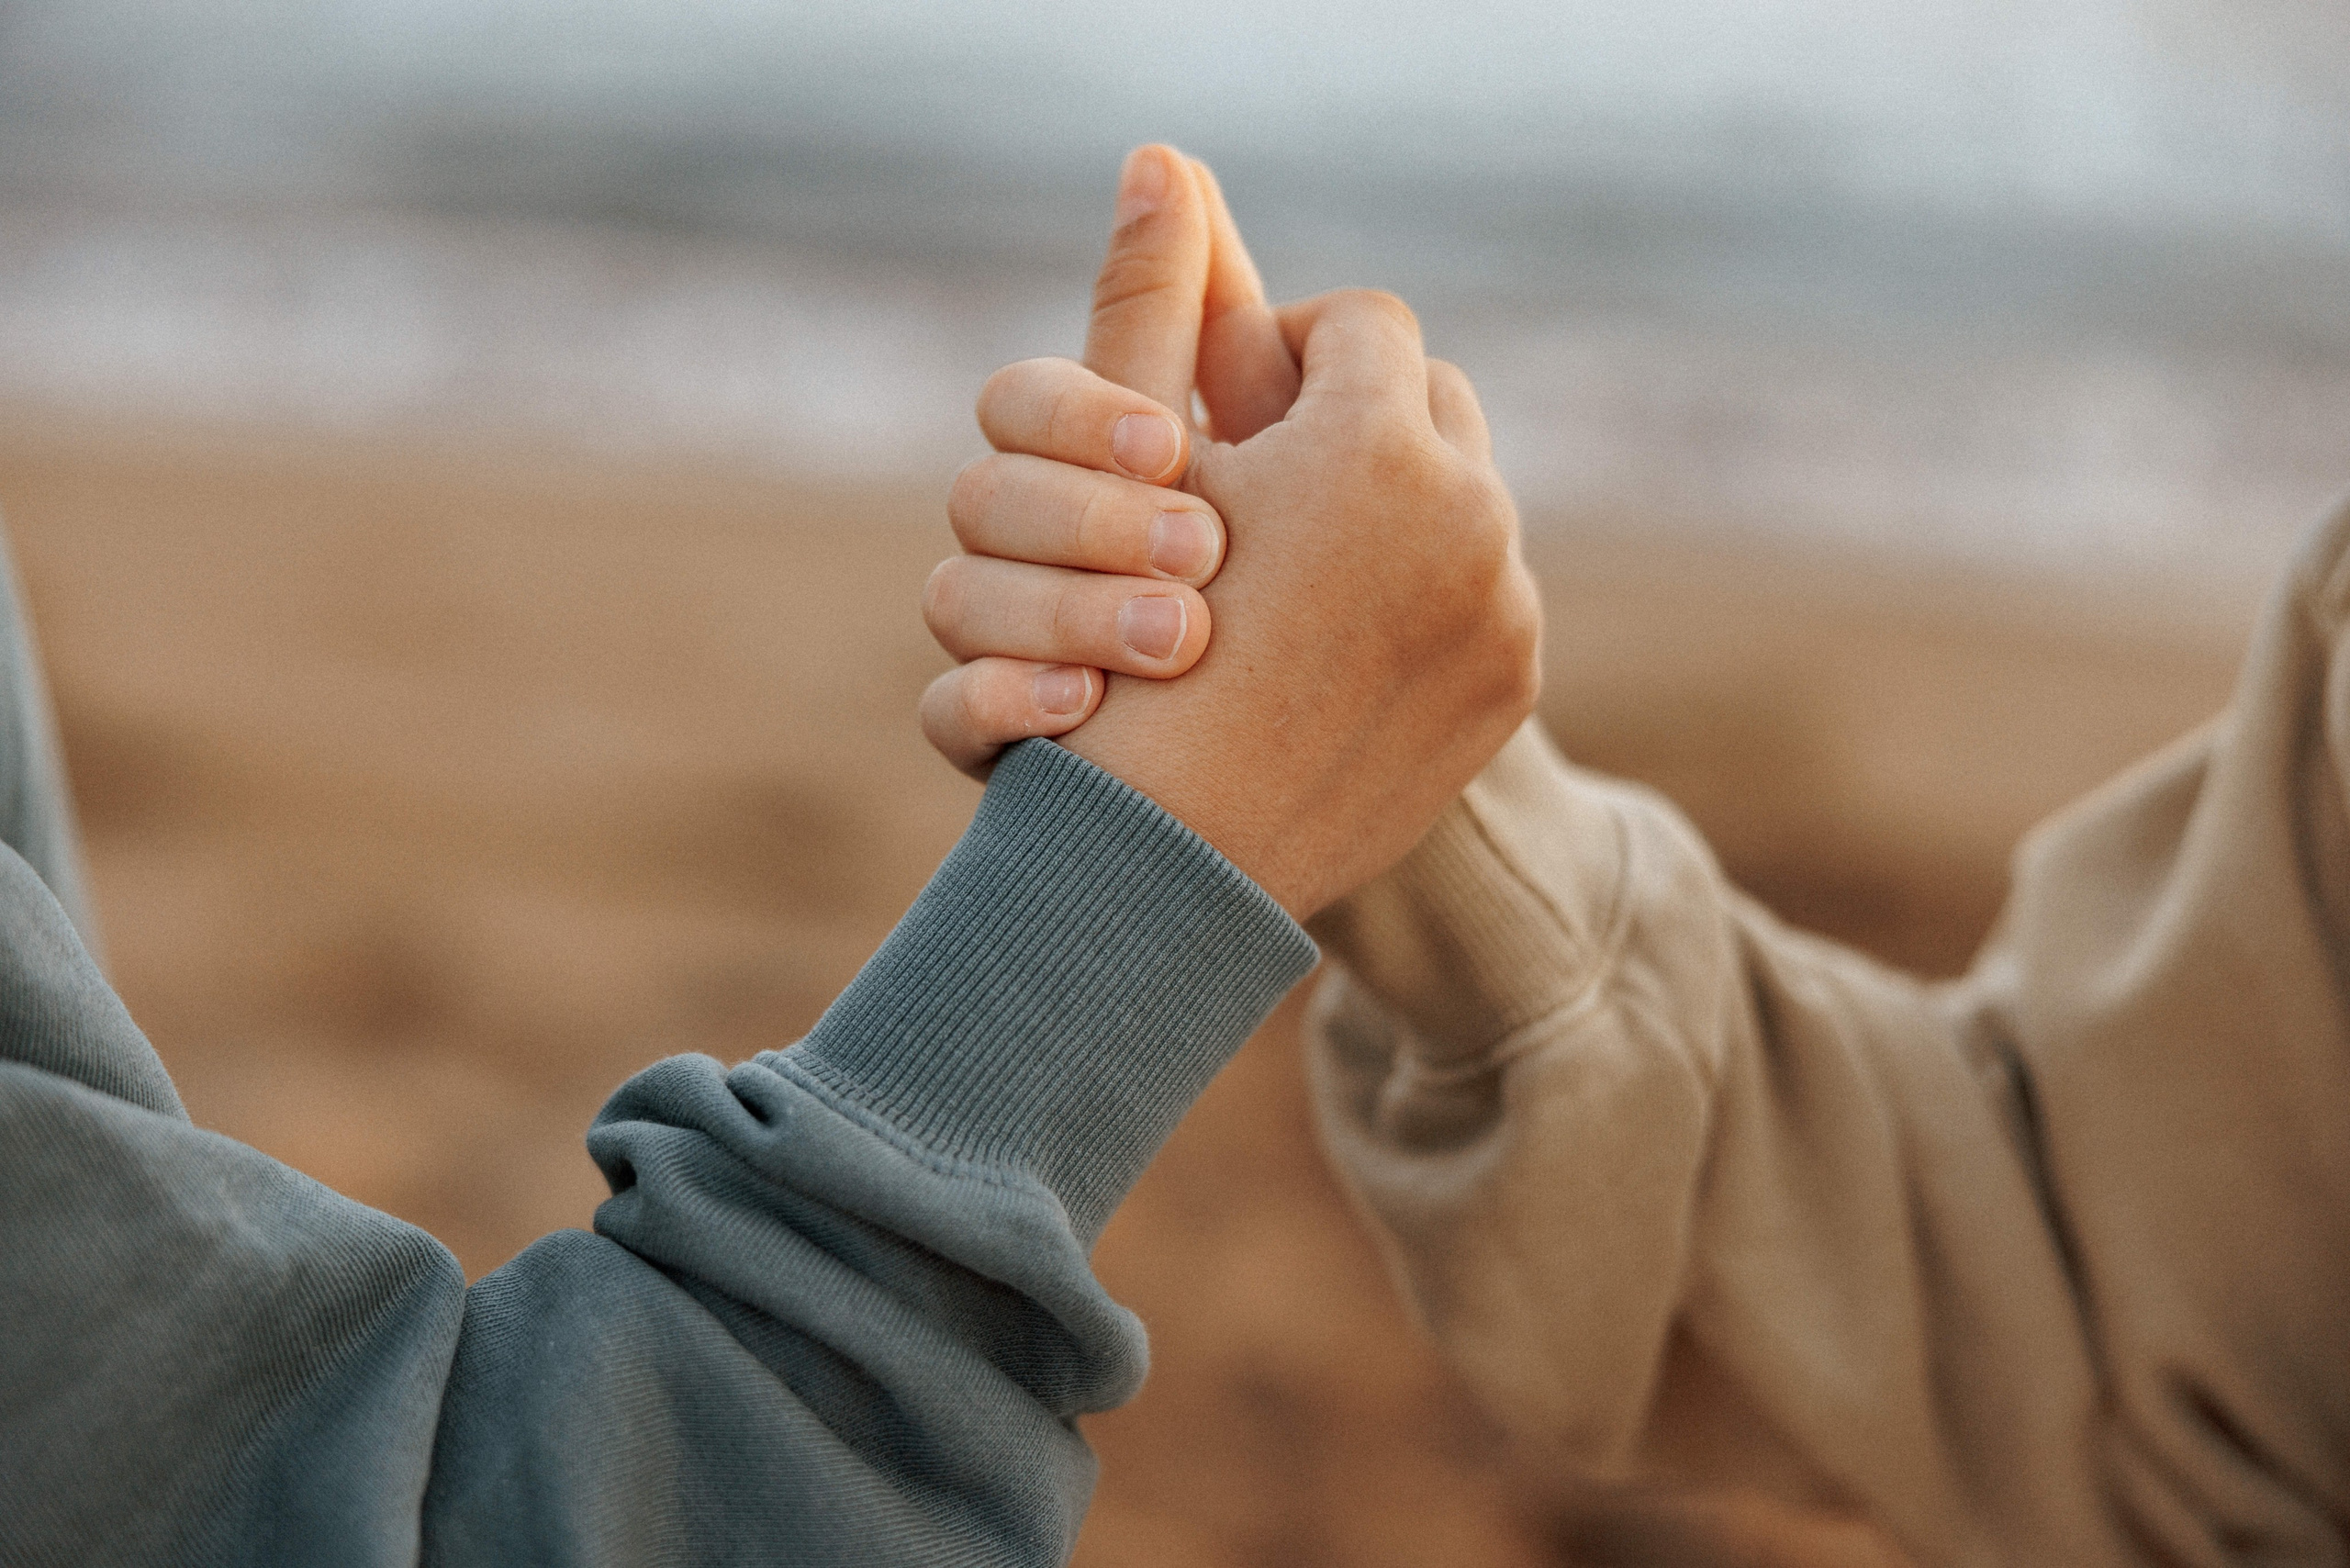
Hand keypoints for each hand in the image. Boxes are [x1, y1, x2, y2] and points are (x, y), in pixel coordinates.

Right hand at [924, 149, 1540, 918]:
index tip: (1240, 414)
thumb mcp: (1131, 472)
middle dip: (1360, 426)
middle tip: (1280, 484)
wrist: (1171, 869)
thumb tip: (1166, 157)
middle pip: (1432, 401)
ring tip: (1312, 563)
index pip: (1358, 326)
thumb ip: (1156, 311)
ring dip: (1398, 509)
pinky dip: (1429, 595)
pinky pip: (1488, 587)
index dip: (1289, 355)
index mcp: (1370, 443)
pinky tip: (1346, 640)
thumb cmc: (1116, 658)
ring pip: (1467, 493)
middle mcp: (1469, 511)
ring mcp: (1506, 602)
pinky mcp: (1513, 679)